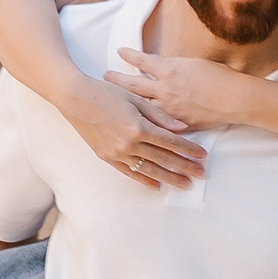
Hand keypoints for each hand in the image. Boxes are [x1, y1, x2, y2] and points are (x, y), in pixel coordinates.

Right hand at [65, 79, 203, 189]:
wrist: (75, 99)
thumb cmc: (105, 93)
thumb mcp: (135, 99)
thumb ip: (160, 116)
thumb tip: (182, 128)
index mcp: (138, 127)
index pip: (171, 142)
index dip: (189, 149)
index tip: (202, 155)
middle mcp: (128, 143)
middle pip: (163, 158)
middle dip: (184, 167)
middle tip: (200, 174)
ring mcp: (117, 152)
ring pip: (149, 169)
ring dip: (169, 177)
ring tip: (184, 184)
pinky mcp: (107, 157)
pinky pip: (129, 173)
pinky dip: (144, 180)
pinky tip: (157, 185)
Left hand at [109, 48, 253, 133]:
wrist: (236, 99)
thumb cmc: (220, 77)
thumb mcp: (194, 63)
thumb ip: (174, 66)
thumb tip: (161, 66)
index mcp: (170, 70)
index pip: (142, 60)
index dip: (129, 55)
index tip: (120, 51)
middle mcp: (165, 89)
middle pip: (133, 84)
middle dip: (117, 79)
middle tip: (105, 77)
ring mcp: (168, 108)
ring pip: (140, 106)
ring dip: (126, 102)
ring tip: (114, 101)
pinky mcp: (176, 124)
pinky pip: (157, 122)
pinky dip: (146, 120)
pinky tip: (137, 121)